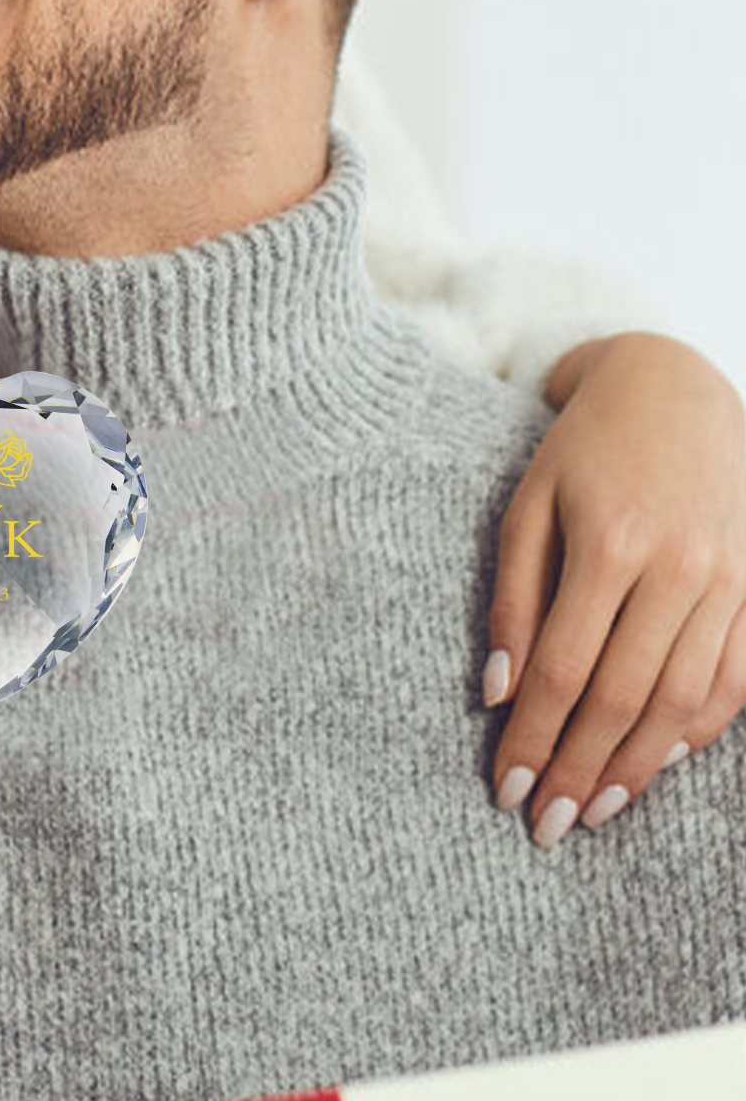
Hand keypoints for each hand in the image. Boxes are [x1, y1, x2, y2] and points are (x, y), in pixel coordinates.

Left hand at [486, 333, 745, 844]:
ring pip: (684, 702)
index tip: (506, 790)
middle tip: (545, 827)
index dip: (534, 739)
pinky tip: (660, 763)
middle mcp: (679, 570)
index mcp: (609, 544)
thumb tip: (497, 692)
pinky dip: (699, 730)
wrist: (674, 391)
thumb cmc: (581, 451)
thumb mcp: (526, 507)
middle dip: (581, 771)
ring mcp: (730, 582)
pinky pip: (737, 680)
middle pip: (623, 698)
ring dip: (639, 768)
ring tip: (596, 813)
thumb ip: (512, 600)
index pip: (563, 670)